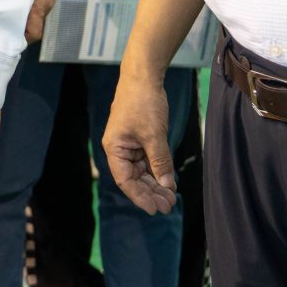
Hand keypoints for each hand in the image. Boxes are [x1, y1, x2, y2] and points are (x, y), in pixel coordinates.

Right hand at [102, 69, 176, 213]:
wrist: (143, 77)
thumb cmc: (143, 103)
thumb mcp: (154, 135)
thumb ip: (160, 161)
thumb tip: (167, 185)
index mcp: (115, 148)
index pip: (125, 180)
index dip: (139, 197)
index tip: (154, 209)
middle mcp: (120, 149)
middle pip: (134, 178)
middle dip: (151, 192)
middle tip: (169, 205)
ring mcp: (130, 145)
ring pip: (142, 171)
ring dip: (156, 184)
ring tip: (171, 197)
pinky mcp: (140, 139)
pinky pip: (148, 161)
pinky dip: (158, 171)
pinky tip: (169, 181)